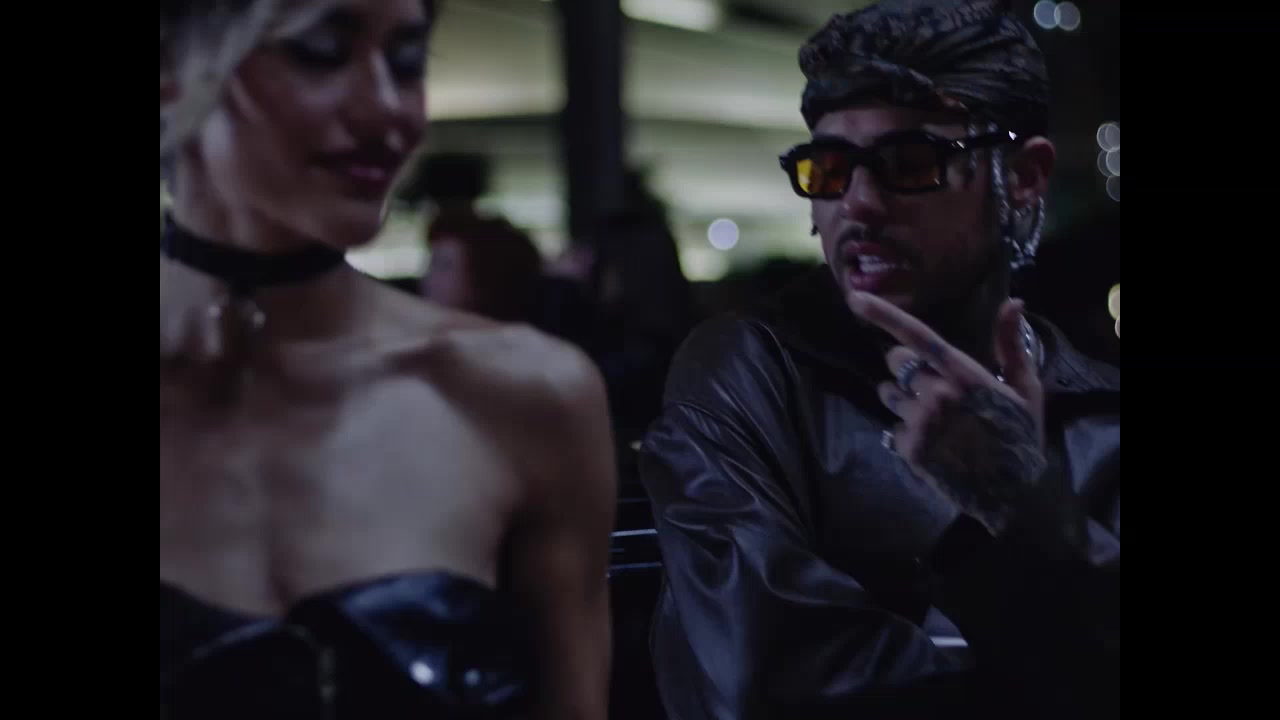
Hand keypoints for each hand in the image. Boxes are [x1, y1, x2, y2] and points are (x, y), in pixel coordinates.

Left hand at [847, 291, 1047, 534]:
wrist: (1013, 493)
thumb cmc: (1021, 435)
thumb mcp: (1025, 388)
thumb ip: (1011, 343)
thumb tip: (1014, 301)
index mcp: (965, 374)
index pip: (918, 336)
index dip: (883, 315)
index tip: (855, 298)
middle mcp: (938, 394)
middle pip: (896, 361)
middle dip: (906, 367)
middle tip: (931, 387)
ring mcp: (921, 423)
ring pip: (889, 393)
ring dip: (903, 400)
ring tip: (934, 419)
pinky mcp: (910, 449)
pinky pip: (893, 426)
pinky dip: (908, 432)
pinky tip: (934, 443)